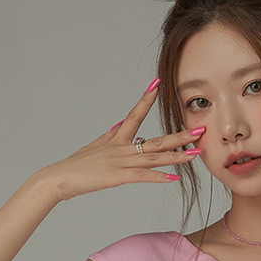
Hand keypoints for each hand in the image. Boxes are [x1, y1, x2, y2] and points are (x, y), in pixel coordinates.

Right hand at [35, 81, 202, 201]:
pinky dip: (159, 177)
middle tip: (200, 128)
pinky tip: (174, 178)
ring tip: (196, 153)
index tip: (158, 82)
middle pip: (156, 139)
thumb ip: (112, 135)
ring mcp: (121, 162)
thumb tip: (122, 123)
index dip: (147, 99)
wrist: (59, 178)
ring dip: (177, 156)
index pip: (135, 114)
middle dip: (180, 135)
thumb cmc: (77, 165)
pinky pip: (143, 177)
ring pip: (154, 157)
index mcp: (117, 138)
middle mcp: (122, 147)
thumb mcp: (96, 146)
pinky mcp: (118, 177)